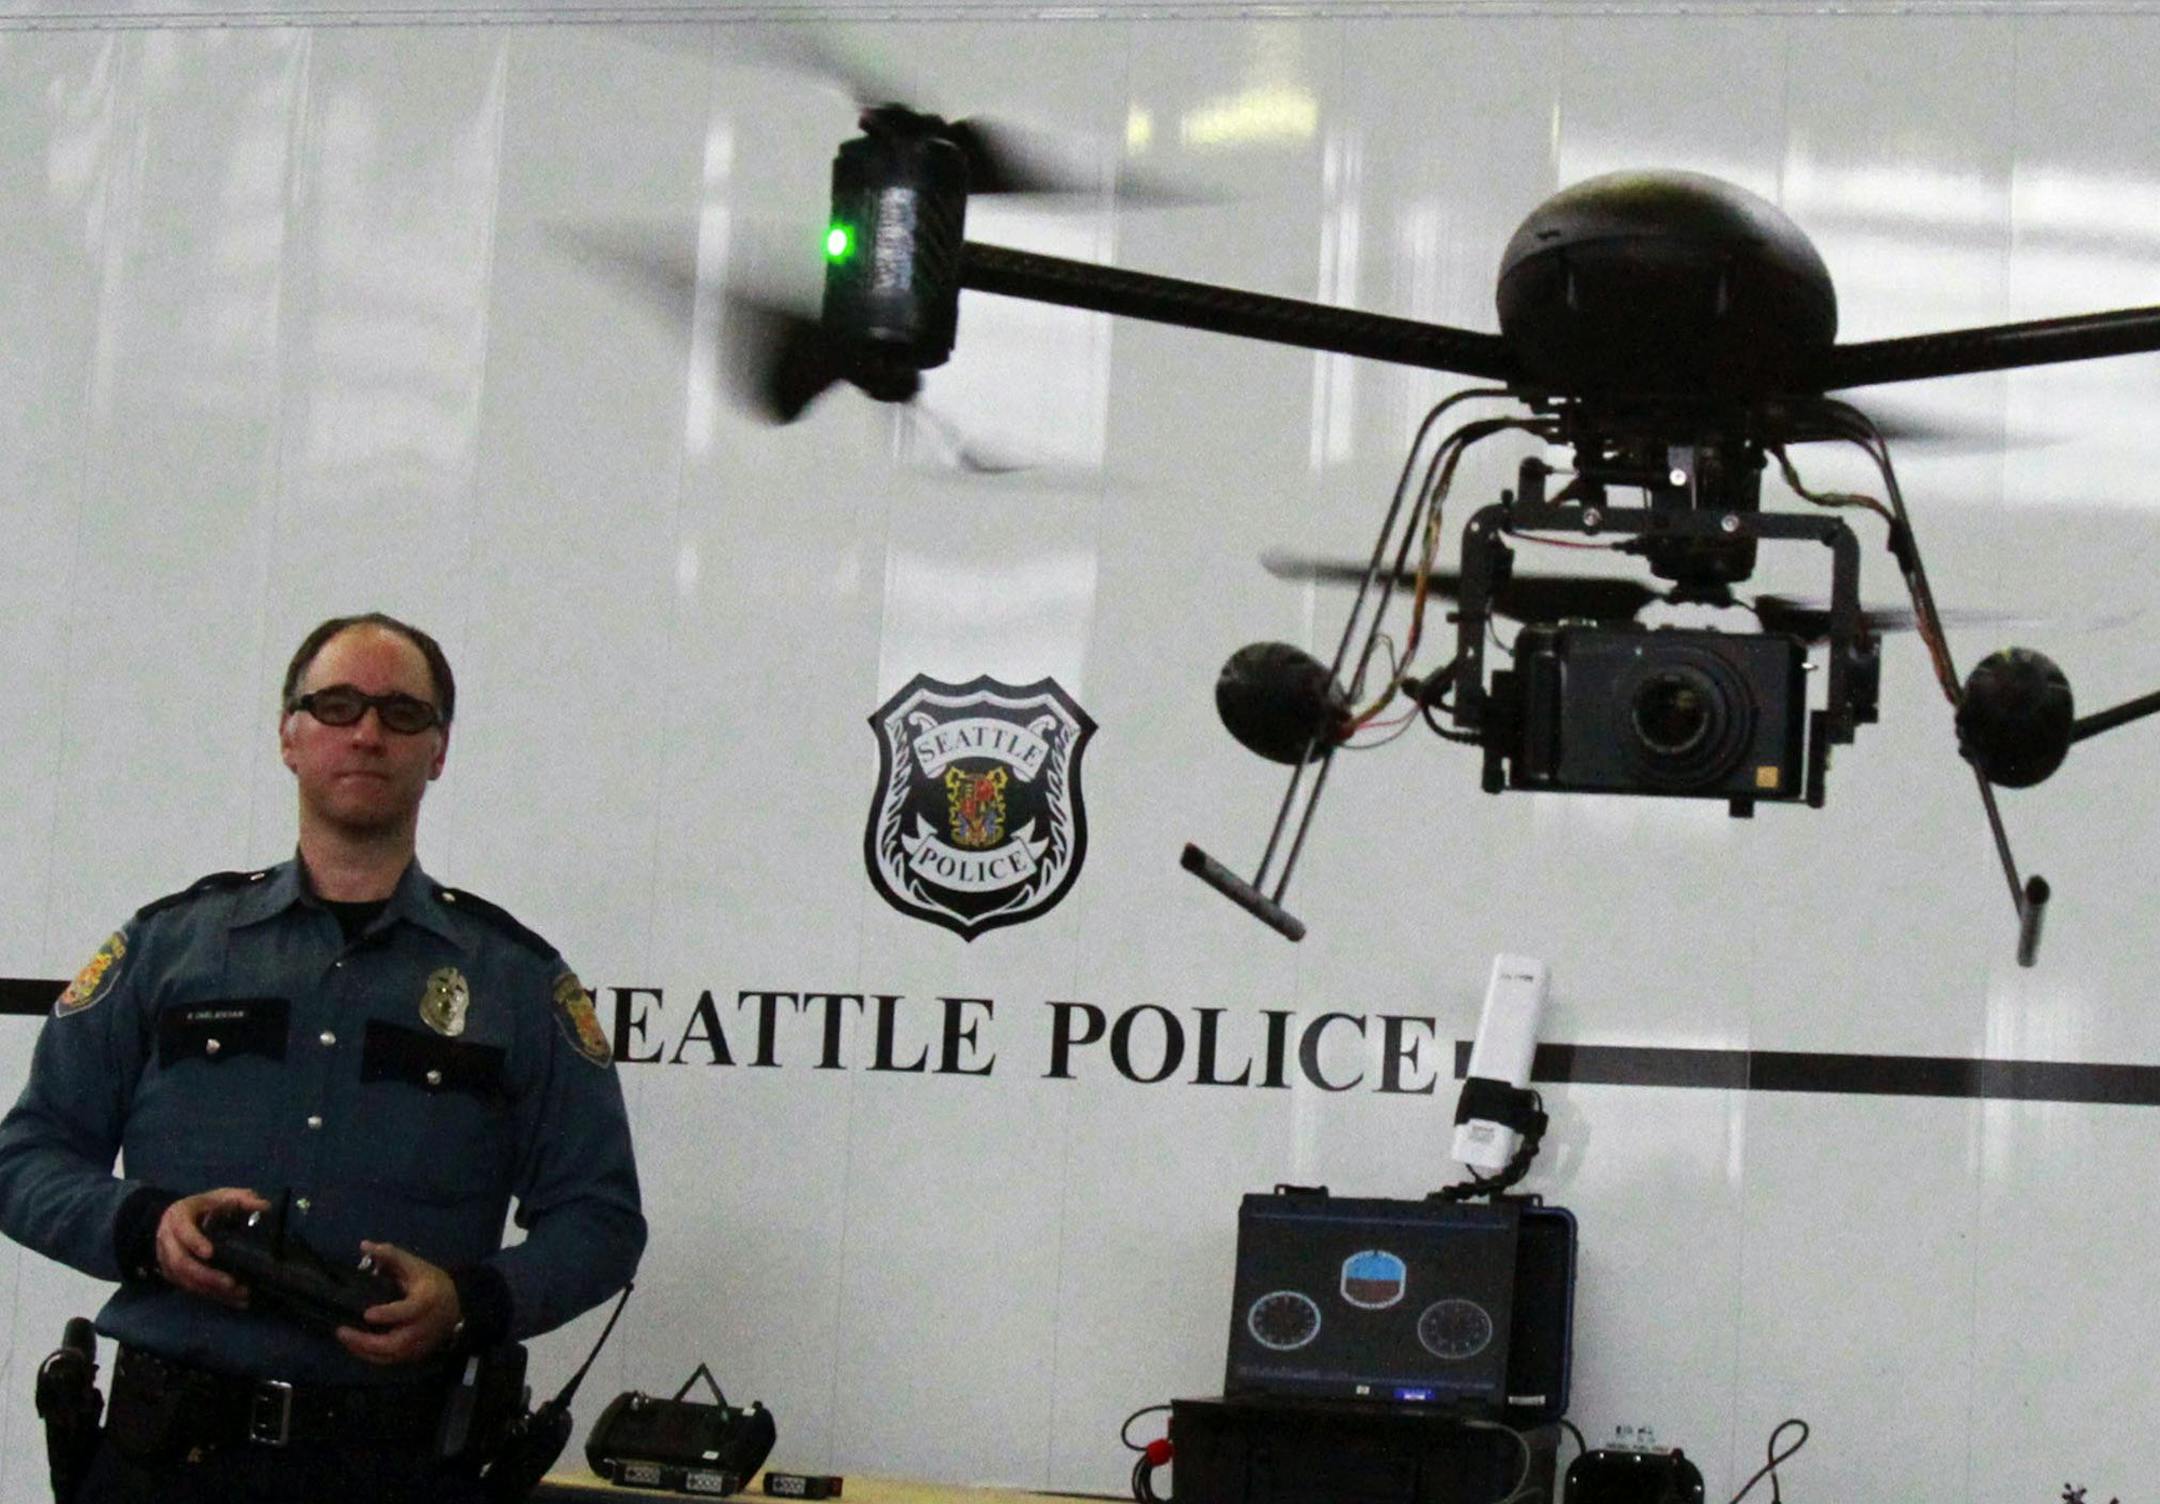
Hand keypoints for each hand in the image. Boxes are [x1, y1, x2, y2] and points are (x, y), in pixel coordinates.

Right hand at [155, 1187, 268, 1307]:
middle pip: (181, 1263)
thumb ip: (242, 1199)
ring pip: (185, 1280)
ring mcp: (167, 1260)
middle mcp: (168, 1240)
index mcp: (178, 1217)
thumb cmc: (203, 1206)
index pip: (182, 1231)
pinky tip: (233, 1300)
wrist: (176, 1219)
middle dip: (206, 1275)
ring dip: (211, 1290)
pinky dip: (211, 1296)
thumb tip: (264, 1206)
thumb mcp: (222, 1196)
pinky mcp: (173, 1275)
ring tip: (239, 1295)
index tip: (210, 1252)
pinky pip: (190, 1288)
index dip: (194, 1242)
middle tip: (231, 1283)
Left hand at [337, 1241, 461, 1365]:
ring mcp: (419, 1344)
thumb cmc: (433, 1283)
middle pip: (395, 1342)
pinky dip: (370, 1355)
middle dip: (366, 1341)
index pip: (408, 1311)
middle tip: (341, 1331)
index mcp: (427, 1302)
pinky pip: (389, 1360)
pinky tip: (355, 1346)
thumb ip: (391, 1255)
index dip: (388, 1314)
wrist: (456, 1307)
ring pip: (389, 1355)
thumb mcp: (415, 1265)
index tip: (366, 1313)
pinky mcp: (414, 1354)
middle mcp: (424, 1327)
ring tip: (344, 1337)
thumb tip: (363, 1245)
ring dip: (363, 1350)